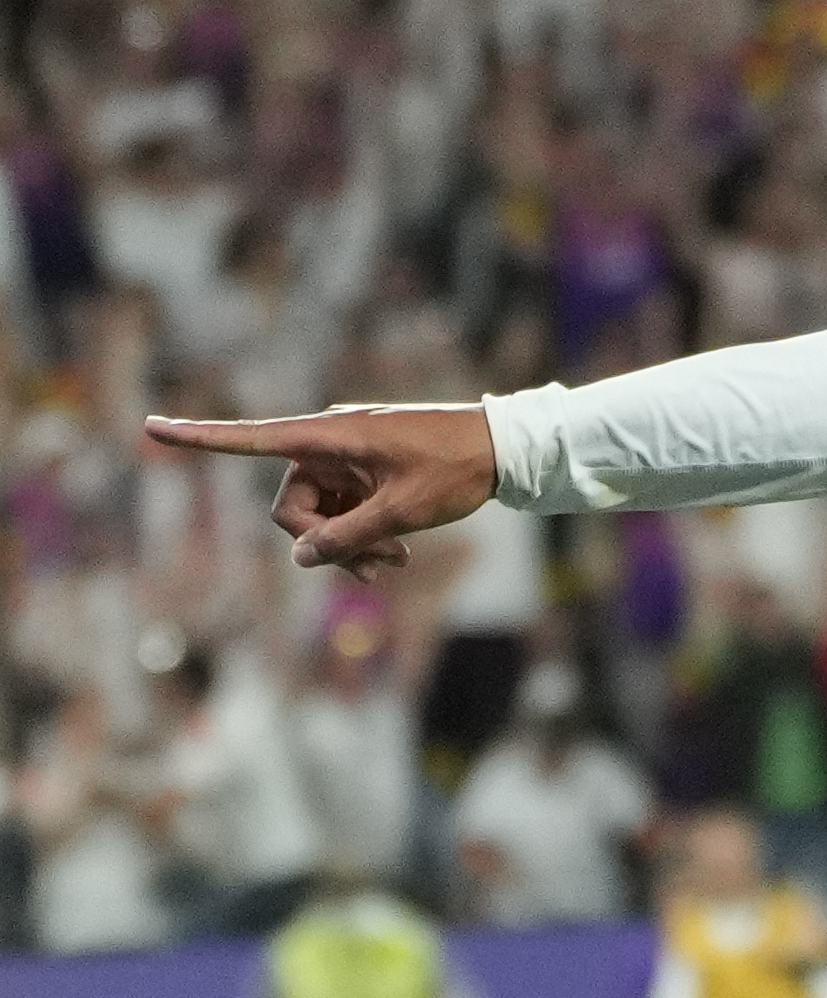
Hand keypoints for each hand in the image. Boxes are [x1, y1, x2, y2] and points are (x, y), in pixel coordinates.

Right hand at [142, 405, 501, 578]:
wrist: (505, 449)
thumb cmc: (455, 469)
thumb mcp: (402, 511)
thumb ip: (348, 537)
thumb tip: (301, 559)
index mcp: (328, 437)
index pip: (250, 439)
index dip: (198, 438)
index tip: (149, 428)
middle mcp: (326, 443)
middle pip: (291, 507)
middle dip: (324, 543)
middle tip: (376, 569)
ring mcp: (344, 459)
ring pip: (318, 516)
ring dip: (348, 546)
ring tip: (394, 565)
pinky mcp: (362, 473)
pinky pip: (341, 511)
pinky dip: (361, 535)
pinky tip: (395, 558)